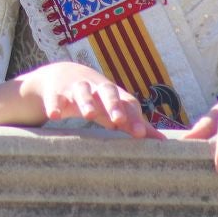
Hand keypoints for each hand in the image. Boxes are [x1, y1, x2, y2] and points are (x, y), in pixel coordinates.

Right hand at [25, 62, 151, 139]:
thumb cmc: (96, 97)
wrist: (62, 75)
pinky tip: (54, 115)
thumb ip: (135, 123)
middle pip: (108, 92)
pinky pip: (55, 97)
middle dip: (113, 105)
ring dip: (86, 101)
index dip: (134, 118)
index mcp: (114, 94)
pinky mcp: (56, 92)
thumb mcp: (114, 107)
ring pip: (82, 91)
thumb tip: (163, 141)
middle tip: (118, 120)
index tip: (140, 135)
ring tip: (88, 114)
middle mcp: (97, 88)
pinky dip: (55, 104)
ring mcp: (76, 88)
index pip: (127, 104)